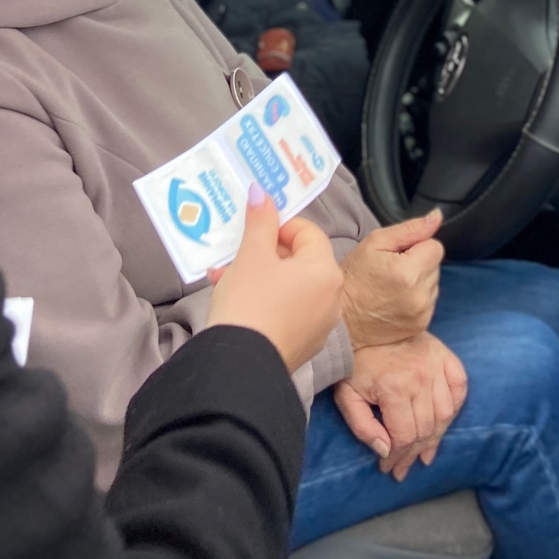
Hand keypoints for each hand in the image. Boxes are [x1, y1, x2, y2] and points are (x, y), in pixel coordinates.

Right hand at [207, 183, 343, 372]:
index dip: (278, 225)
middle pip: (300, 260)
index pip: (308, 232)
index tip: (252, 229)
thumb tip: (263, 191)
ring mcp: (321, 324)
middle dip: (264, 252)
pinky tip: (237, 302)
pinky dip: (267, 301)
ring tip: (226, 277)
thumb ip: (260, 221)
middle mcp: (332, 297)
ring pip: (291, 286)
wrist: (240, 367)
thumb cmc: (249, 303)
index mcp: (325, 270)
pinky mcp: (305, 345)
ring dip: (261, 276)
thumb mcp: (251, 255)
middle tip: (235, 253)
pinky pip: (289, 311)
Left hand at [334, 332, 468, 480]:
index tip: (388, 467)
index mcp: (395, 388)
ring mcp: (437, 366)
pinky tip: (443, 421)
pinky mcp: (446, 357)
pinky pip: (460, 389)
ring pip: (445, 415)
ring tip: (423, 453)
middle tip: (403, 467)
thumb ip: (362, 427)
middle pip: (425, 430)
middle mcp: (421, 378)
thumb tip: (385, 451)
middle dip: (413, 454)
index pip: (404, 436)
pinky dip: (455, 407)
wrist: (368, 325)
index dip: (397, 457)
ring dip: (435, 438)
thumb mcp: (347, 396)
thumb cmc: (355, 362)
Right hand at [340, 209, 444, 348]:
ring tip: (393, 285)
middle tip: (392, 269)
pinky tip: (396, 299)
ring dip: (419, 281)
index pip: (435, 247)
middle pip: (435, 266)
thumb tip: (436, 217)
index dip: (417, 245)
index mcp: (409, 271)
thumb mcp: (374, 243)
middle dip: (418, 263)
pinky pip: (429, 302)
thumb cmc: (353, 277)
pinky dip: (417, 298)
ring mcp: (422, 313)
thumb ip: (410, 229)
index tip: (398, 253)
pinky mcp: (421, 325)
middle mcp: (420, 295)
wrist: (341, 319)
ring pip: (433, 284)